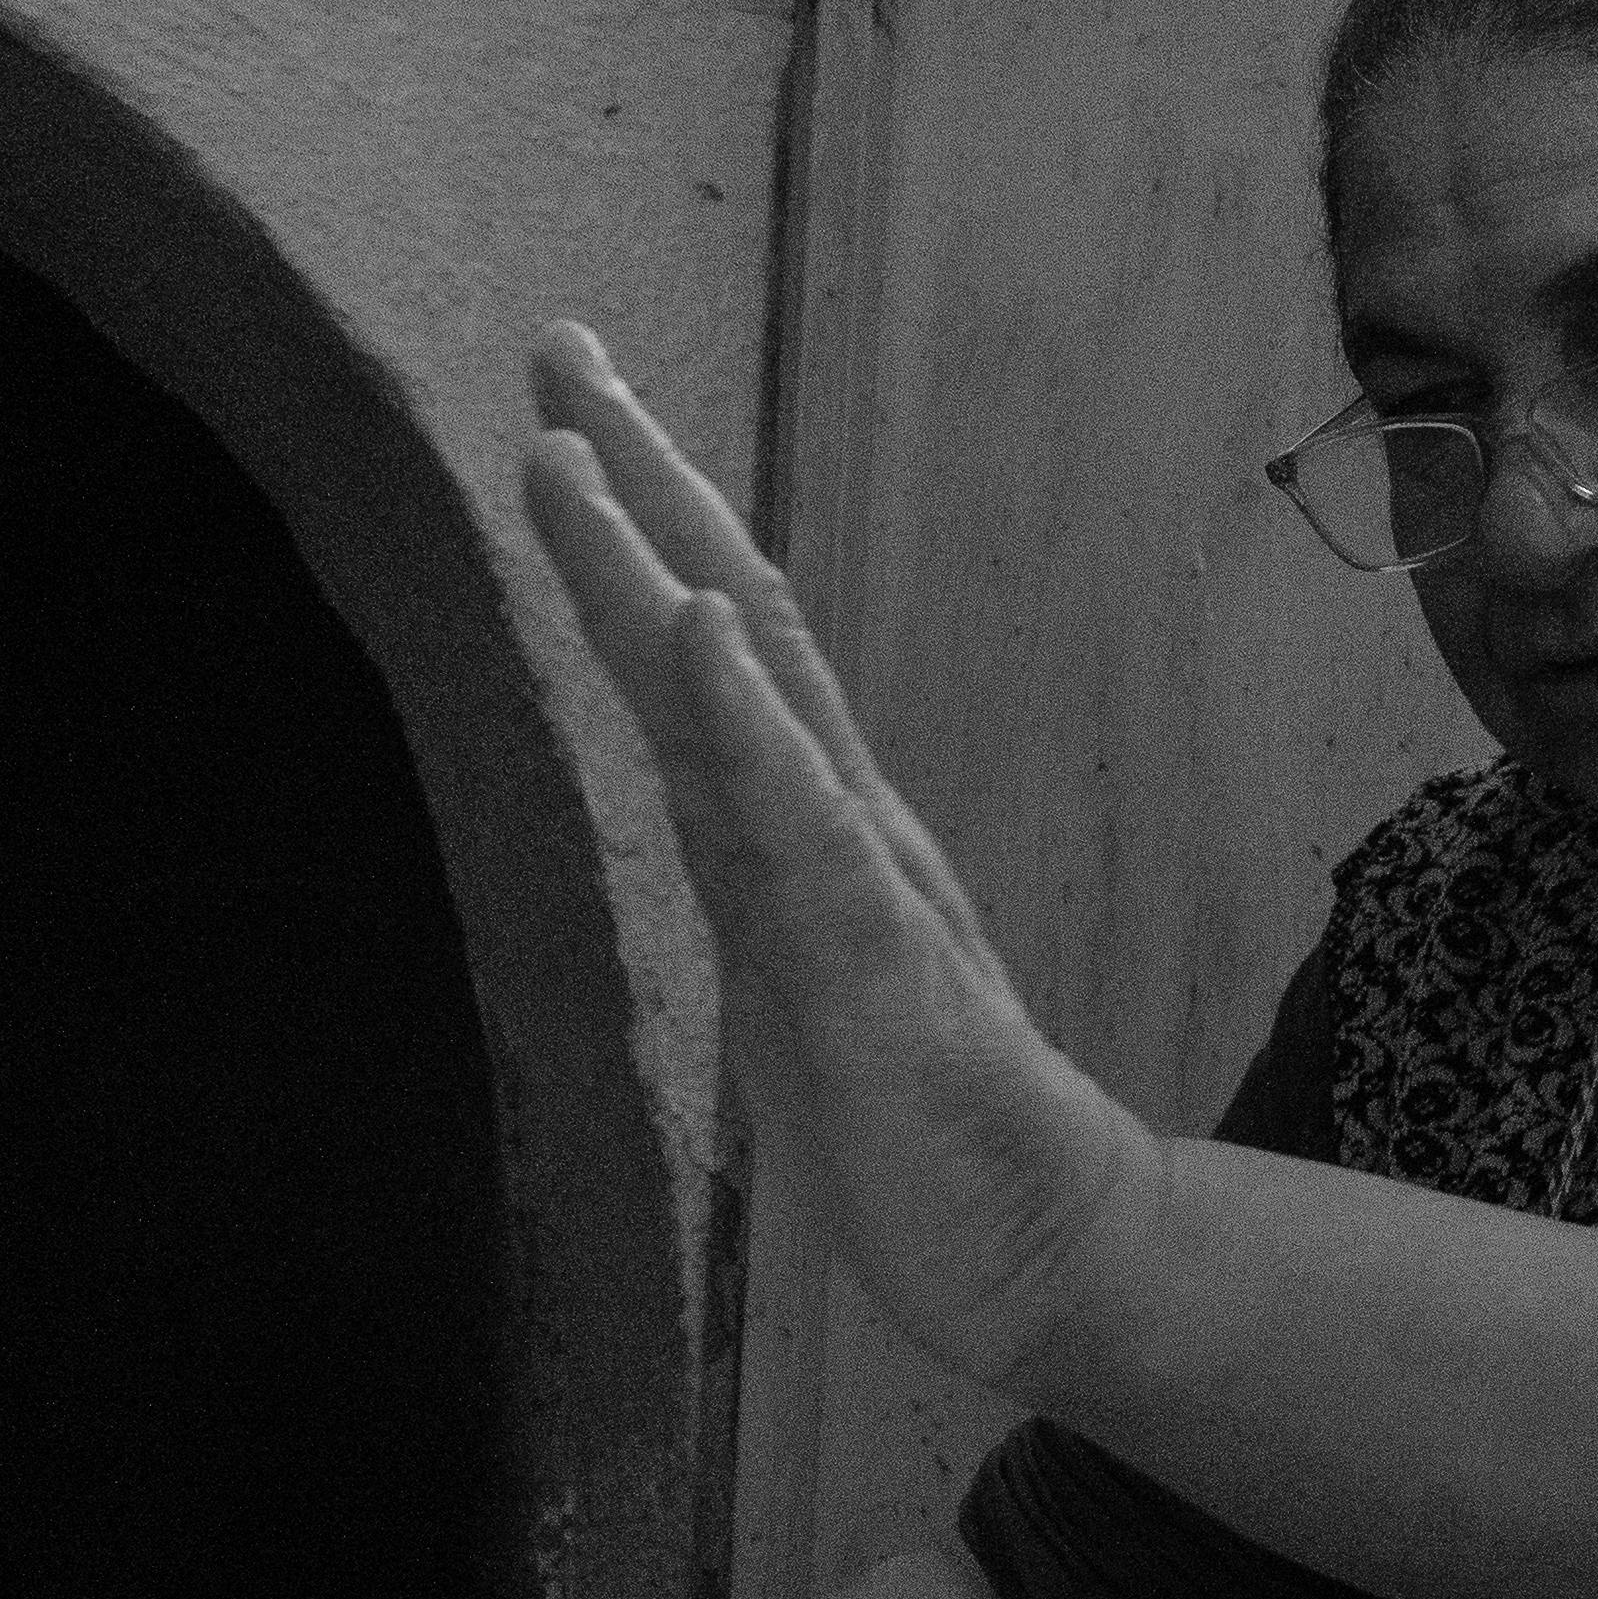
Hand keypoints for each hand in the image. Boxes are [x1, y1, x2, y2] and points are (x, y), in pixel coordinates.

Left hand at [524, 323, 1167, 1395]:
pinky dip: (744, 718)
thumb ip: (771, 880)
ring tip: (574, 451)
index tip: (568, 410)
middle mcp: (835, 822)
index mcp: (812, 828)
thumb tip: (712, 801)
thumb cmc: (925, 1133)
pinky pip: (801, 827)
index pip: (719, 646)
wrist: (1040, 1256)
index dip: (640, 524)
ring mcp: (857, 886)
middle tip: (557, 342)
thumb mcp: (811, 984)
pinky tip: (694, 628)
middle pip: (728, 613)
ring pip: (746, 695)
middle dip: (636, 475)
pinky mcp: (873, 970)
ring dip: (651, 562)